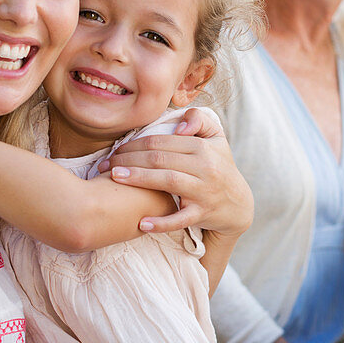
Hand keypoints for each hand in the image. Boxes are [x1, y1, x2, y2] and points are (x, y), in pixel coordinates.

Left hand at [100, 107, 254, 235]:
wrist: (238, 204)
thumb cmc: (220, 166)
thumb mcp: (216, 138)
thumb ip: (199, 119)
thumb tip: (179, 126)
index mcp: (202, 147)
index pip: (161, 141)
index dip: (134, 144)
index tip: (114, 150)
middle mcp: (205, 166)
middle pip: (160, 158)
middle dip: (129, 160)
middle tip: (105, 165)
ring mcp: (204, 191)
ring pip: (168, 180)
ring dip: (139, 179)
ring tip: (115, 178)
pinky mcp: (203, 214)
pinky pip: (181, 218)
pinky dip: (162, 222)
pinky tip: (142, 223)